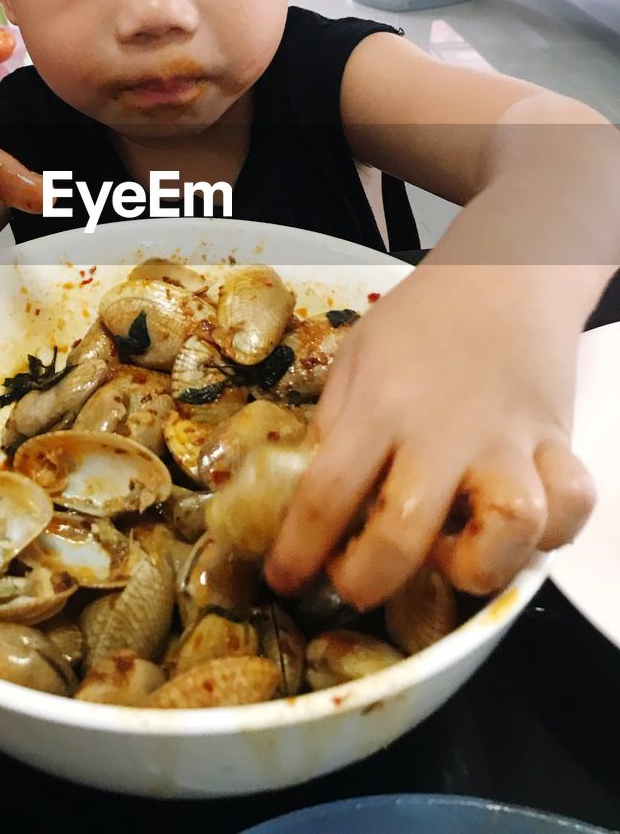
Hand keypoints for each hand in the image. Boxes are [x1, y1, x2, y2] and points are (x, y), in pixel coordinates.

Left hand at [264, 267, 595, 609]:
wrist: (502, 275)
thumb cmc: (420, 318)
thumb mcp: (353, 359)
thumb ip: (336, 426)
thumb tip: (316, 499)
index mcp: (379, 406)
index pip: (326, 494)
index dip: (299, 551)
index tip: (285, 579)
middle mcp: (443, 430)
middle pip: (406, 533)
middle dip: (369, 581)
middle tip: (354, 583)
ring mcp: (507, 439)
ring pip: (510, 530)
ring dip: (476, 565)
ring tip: (448, 554)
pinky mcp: (558, 442)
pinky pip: (572, 505)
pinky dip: (551, 531)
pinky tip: (514, 528)